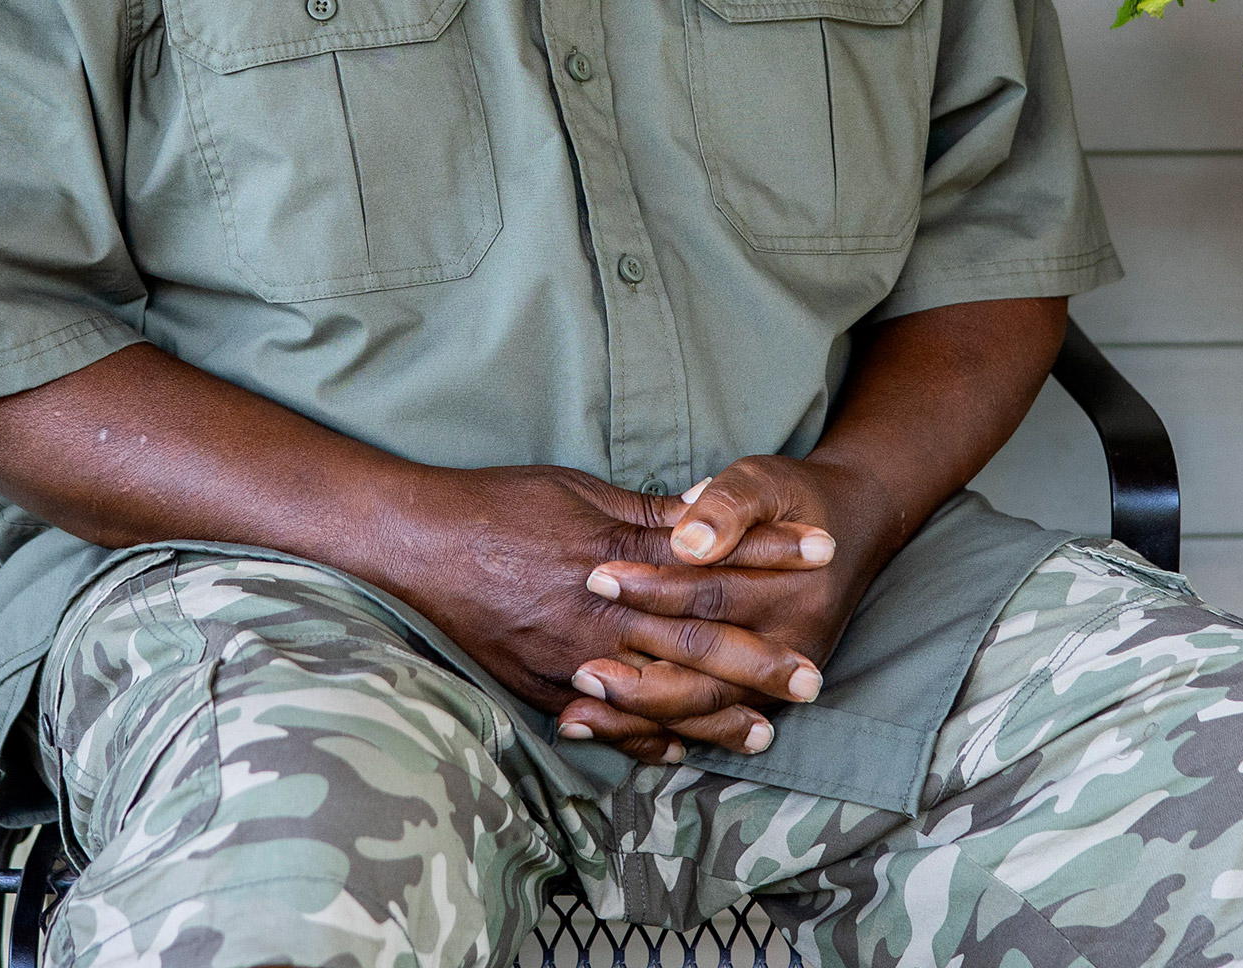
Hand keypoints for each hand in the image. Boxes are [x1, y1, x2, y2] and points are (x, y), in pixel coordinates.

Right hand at [376, 463, 832, 764]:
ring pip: (659, 697)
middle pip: (697, 642)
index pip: (713, 560)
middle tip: (812, 678)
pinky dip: (644, 741)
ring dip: (714, 717)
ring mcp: (571, 658)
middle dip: (760, 660)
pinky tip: (678, 752)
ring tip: (762, 733)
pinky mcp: (542, 687)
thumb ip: (646, 513)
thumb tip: (705, 515)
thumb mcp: (579, 490)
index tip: (821, 553)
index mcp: (617, 557)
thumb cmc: (500, 504)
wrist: (420, 543)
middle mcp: (601, 615)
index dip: (770, 554)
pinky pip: (605, 725)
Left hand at [553, 453, 893, 761]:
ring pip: (705, 710)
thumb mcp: (764, 482)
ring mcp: (780, 681)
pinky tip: (605, 730)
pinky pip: (705, 726)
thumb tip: (688, 542)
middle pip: (708, 670)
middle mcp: (794, 646)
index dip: (652, 587)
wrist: (845, 532)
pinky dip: (653, 733)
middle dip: (639, 671)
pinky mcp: (760, 699)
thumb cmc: (790, 500)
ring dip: (641, 715)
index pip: (712, 595)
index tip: (595, 578)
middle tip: (579, 668)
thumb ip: (728, 507)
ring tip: (582, 709)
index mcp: (795, 590)